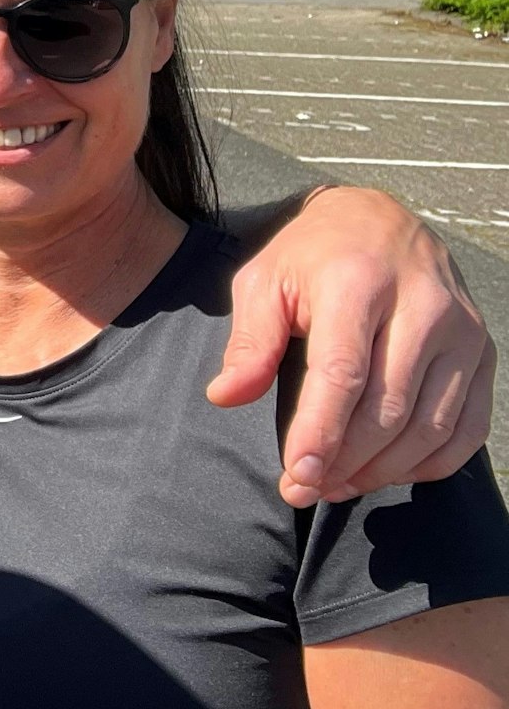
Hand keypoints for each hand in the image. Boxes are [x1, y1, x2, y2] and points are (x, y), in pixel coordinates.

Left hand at [209, 185, 493, 507]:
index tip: (296, 476)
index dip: (320, 433)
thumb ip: (249, 340)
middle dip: (345, 461)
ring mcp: (462, 330)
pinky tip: (386, 470)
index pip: (343, 373)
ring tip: (336, 484)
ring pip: (430, 426)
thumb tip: (225, 396)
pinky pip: (467, 428)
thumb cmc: (310, 256)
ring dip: (382, 469)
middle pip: (388, 408)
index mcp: (357, 281)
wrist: (378, 220)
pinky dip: (428, 463)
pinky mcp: (484, 351)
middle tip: (305, 488)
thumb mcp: (264, 281)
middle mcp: (422, 305)